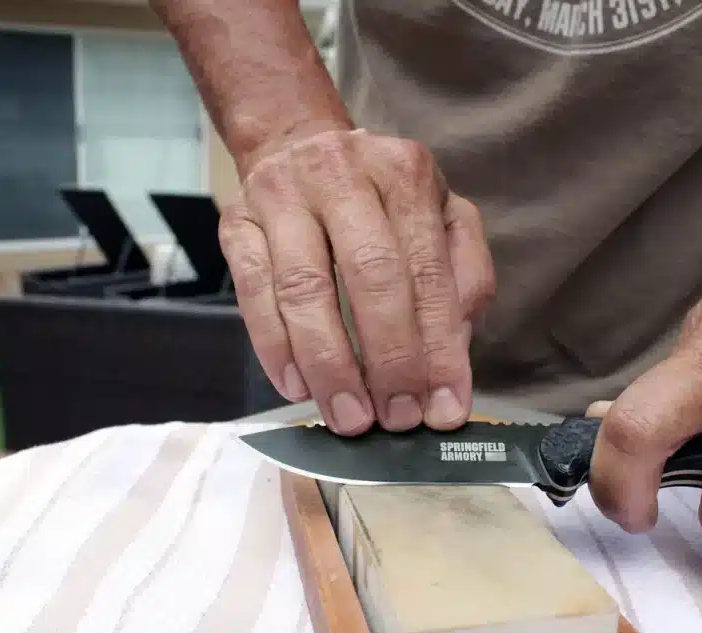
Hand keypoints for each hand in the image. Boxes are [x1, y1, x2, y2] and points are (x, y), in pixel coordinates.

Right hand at [219, 127, 494, 435]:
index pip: (427, 270)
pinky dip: (274, 346)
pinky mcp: (237, 223)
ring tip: (349, 416)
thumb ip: (464, 275)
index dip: (438, 346)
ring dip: (330, 365)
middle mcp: (343, 176)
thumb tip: (456, 348)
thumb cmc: (380, 198)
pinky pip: (252, 291)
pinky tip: (296, 387)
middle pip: (369, 277)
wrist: (296, 144)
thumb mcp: (442, 215)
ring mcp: (282, 197)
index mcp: (405, 175)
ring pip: (305, 289)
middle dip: (387, 360)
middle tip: (396, 419)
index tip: (445, 408)